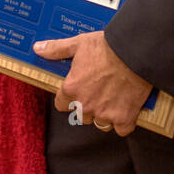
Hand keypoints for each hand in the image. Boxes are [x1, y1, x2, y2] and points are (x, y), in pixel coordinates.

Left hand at [33, 30, 151, 136]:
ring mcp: (105, 114)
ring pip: (100, 123)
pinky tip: (127, 109)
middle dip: (89, 106)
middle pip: (81, 115)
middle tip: (99, 91)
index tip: (78, 90)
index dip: (69, 98)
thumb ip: (57, 49)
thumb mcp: (78, 44)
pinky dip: (125, 122)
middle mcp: (85, 105)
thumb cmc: (107, 47)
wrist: (135, 52)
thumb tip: (38, 49)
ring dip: (105, 115)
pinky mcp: (124, 118)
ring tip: (114, 99)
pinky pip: (121, 129)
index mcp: (72, 90)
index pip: (62, 105)